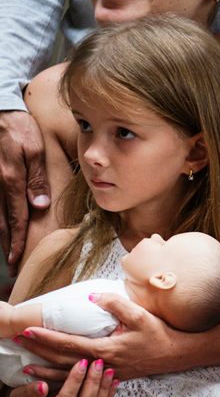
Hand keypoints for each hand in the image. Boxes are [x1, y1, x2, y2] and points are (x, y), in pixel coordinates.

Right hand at [0, 110, 50, 275]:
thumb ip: (37, 178)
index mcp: (11, 180)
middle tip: (11, 267)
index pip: (15, 217)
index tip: (18, 259)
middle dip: (6, 246)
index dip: (17, 240)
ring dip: (0, 236)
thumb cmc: (20, 129)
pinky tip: (0, 231)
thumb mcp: (35, 149)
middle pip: (0, 223)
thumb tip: (39, 205)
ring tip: (6, 254)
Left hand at [15, 293, 176, 379]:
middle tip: (18, 342)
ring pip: (69, 376)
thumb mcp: (139, 314)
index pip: (68, 343)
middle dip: (38, 351)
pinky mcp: (109, 378)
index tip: (28, 331)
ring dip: (45, 372)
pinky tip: (52, 381)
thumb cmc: (158, 333)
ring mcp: (105, 374)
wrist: (175, 354)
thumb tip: (91, 296)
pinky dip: (62, 382)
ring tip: (25, 368)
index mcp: (106, 349)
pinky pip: (80, 382)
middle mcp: (101, 365)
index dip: (46, 337)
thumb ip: (114, 304)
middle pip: (62, 361)